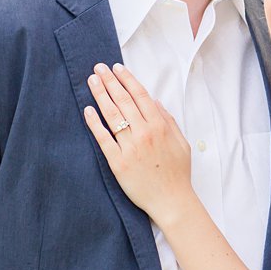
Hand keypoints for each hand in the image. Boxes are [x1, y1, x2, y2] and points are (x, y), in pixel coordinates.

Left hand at [84, 63, 194, 225]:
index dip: (127, 79)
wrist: (172, 201)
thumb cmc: (178, 173)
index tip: (117, 68)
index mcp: (160, 126)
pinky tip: (88, 110)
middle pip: (123, 101)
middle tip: (98, 68)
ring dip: (101, 95)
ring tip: (92, 81)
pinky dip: (94, 123)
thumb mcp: (182, 143)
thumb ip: (169, 121)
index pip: (140, 95)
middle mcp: (144, 133)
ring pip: (112, 115)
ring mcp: (130, 148)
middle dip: (110, 82)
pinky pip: (103, 139)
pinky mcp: (118, 163)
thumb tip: (155, 102)